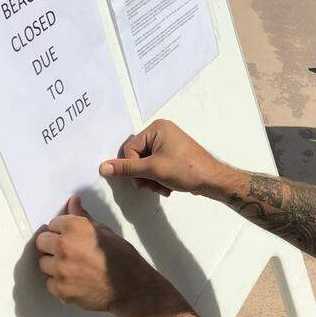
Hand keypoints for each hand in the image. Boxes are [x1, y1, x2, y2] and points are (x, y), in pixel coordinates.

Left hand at [35, 195, 172, 316]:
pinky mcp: (60, 290)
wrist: (131, 286)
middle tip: (68, 251)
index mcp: (74, 228)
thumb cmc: (121, 255)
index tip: (72, 237)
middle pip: (42, 241)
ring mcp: (60, 270)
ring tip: (72, 268)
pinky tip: (74, 281)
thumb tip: (73, 200)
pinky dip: (59, 282)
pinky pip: (50, 282)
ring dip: (54, 264)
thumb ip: (83, 216)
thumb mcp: (104, 230)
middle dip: (52, 244)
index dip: (62, 229)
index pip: (53, 223)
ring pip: (44, 263)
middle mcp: (63, 246)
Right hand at [101, 119, 228, 196]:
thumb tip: (102, 168)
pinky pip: (156, 166)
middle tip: (152, 186)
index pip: (130, 149)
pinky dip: (158, 179)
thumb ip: (127, 168)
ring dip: (151, 180)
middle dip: (143, 176)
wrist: (213, 180)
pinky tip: (166, 188)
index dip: (133, 168)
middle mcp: (162, 132)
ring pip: (146, 165)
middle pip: (137, 157)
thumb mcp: (153, 169)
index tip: (142, 182)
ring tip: (161, 188)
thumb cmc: (185, 170)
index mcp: (157, 128)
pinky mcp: (173, 155)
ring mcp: (168, 143)